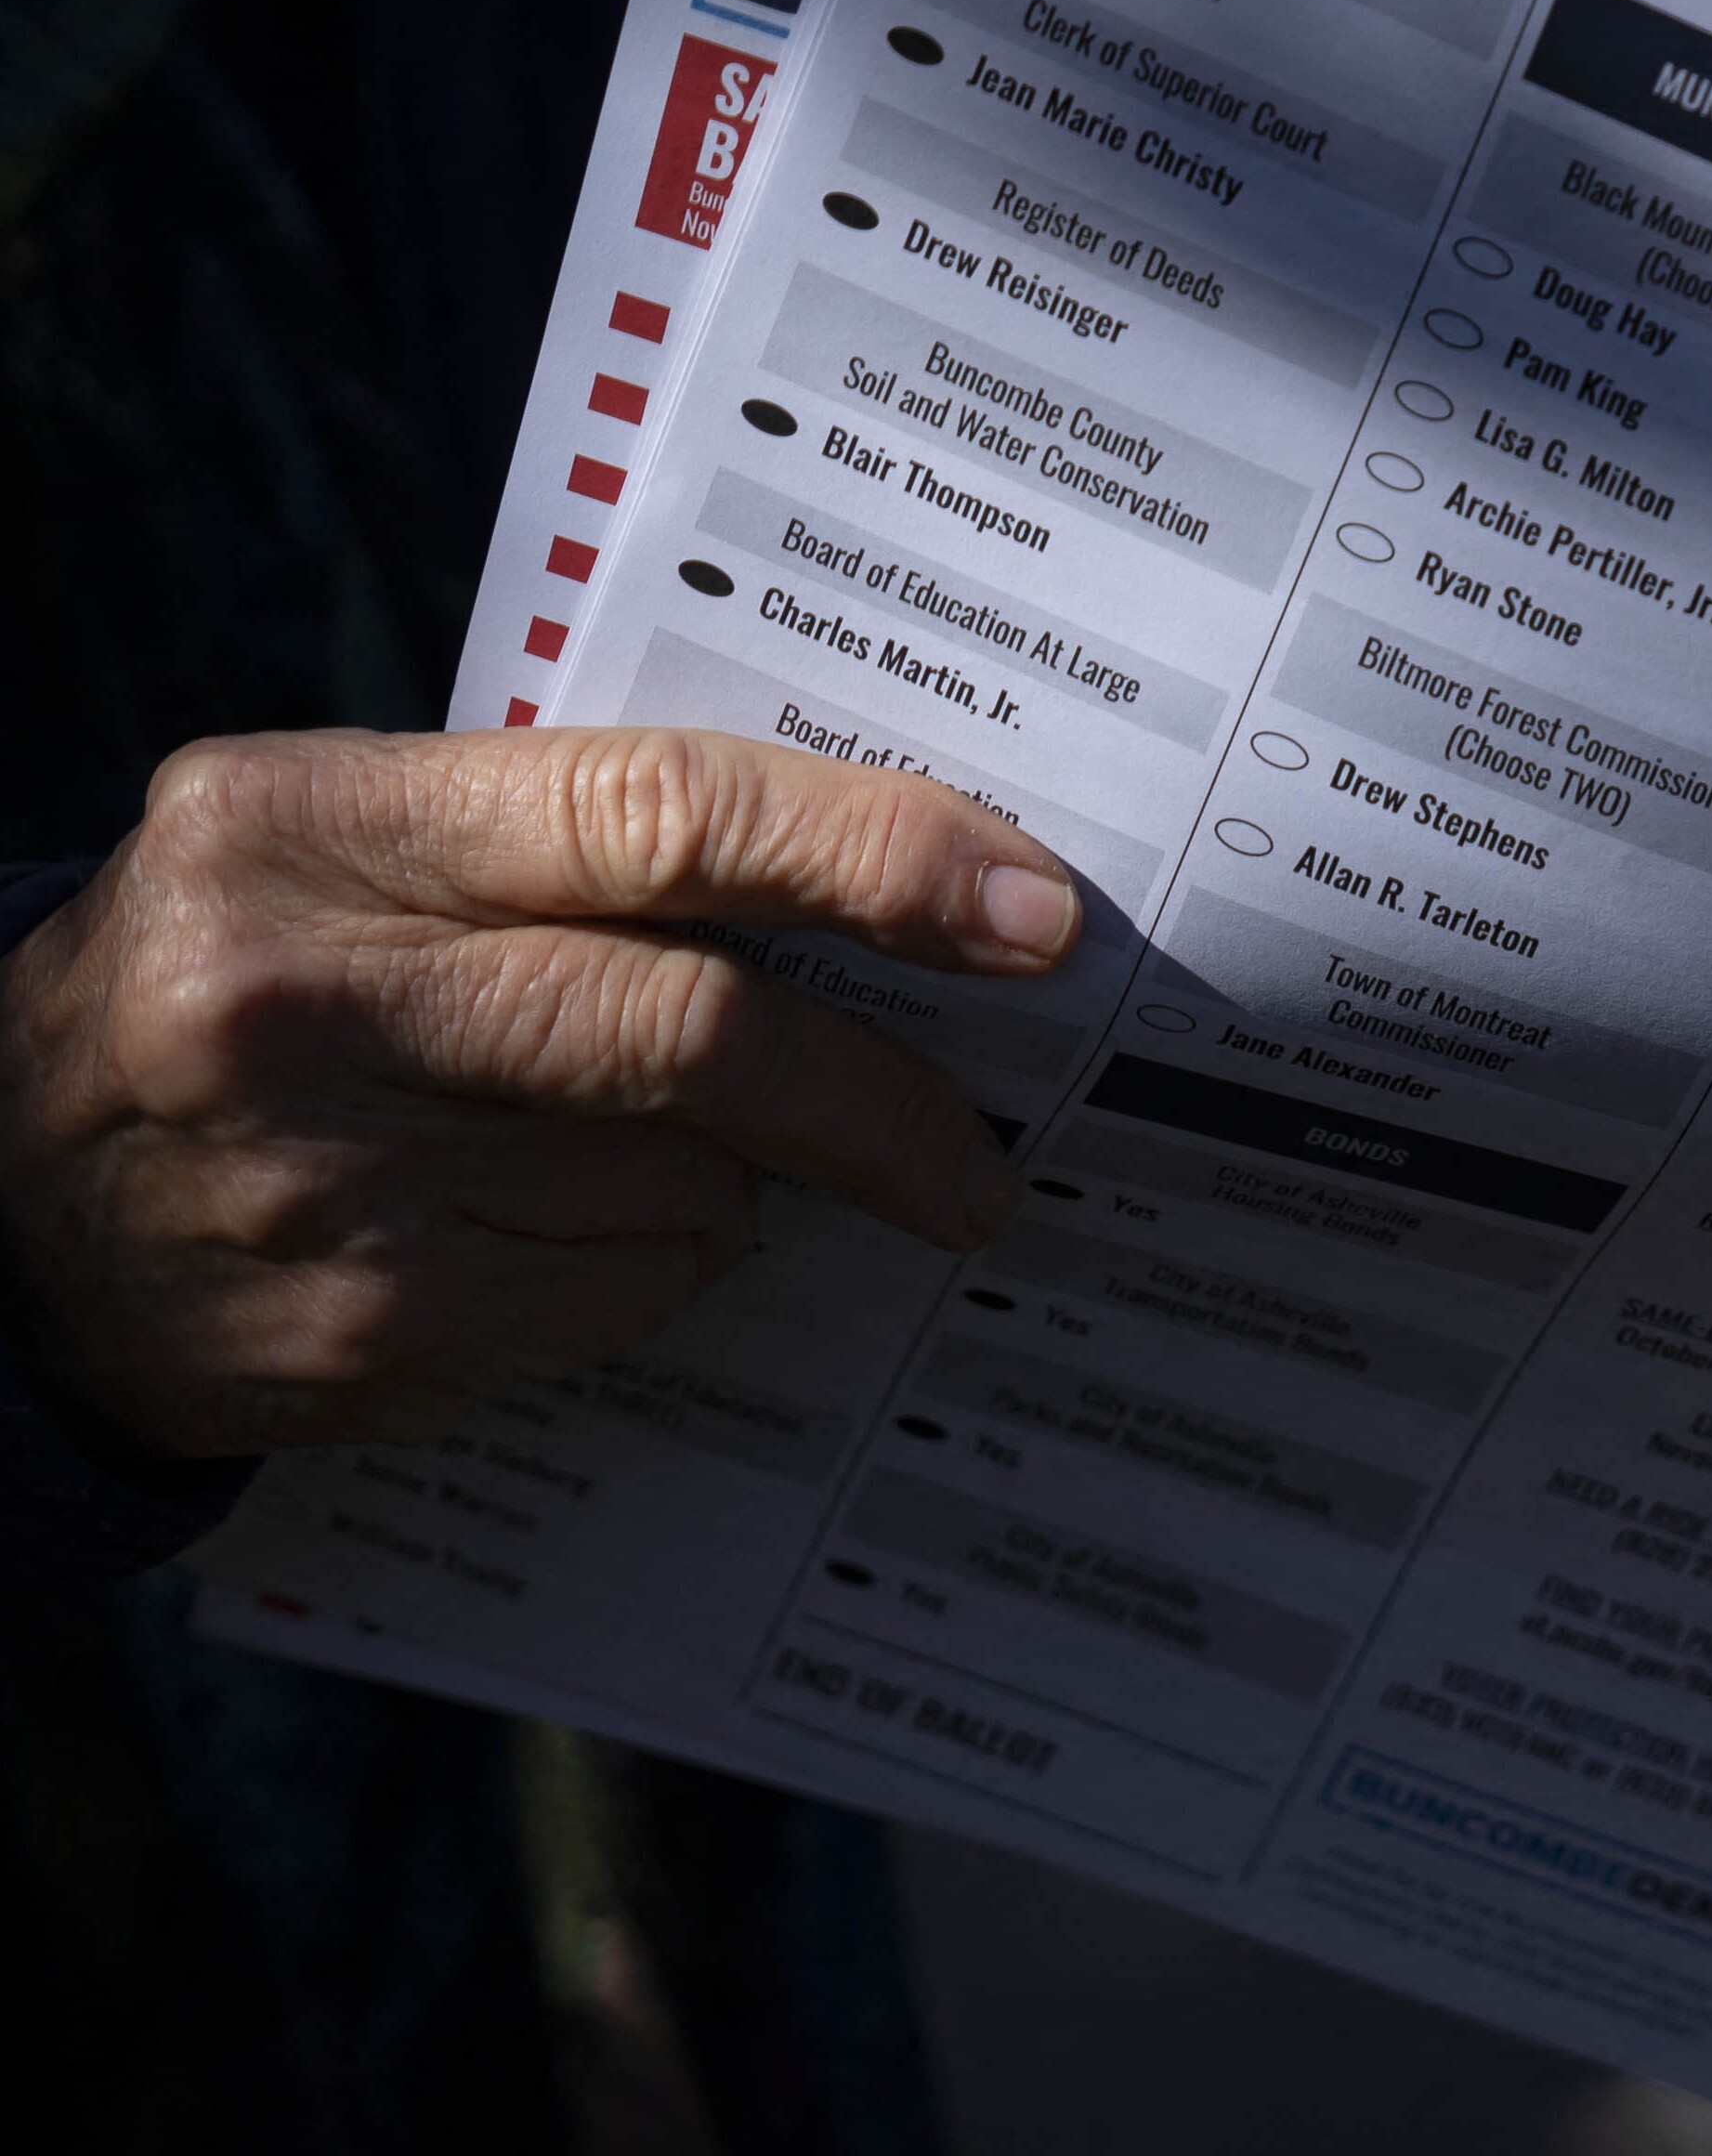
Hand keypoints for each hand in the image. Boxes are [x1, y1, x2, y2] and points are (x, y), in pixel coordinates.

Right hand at [1, 726, 1083, 1458]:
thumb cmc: (234, 983)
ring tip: (655, 1158)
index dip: (877, 859)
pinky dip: (650, 1268)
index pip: (661, 816)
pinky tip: (552, 1237)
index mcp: (311, 826)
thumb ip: (565, 836)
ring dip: (736, 1180)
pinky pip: (621, 1300)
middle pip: (700, 1033)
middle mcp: (305, 1001)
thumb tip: (883, 876)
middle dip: (885, 1096)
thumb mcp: (336, 849)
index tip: (1033, 912)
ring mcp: (330, 1189)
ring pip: (682, 1185)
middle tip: (986, 1146)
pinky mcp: (359, 1339)